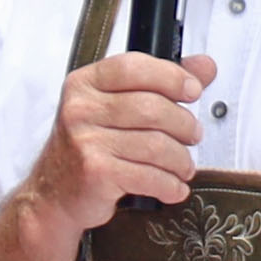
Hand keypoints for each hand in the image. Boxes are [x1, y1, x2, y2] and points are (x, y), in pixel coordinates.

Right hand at [23, 49, 208, 229]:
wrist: (54, 194)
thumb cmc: (90, 146)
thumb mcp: (116, 106)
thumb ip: (160, 83)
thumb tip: (205, 66)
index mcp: (85, 83)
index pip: (133, 67)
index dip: (171, 76)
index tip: (193, 90)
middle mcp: (81, 109)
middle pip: (152, 108)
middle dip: (184, 125)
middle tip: (193, 136)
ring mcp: (86, 141)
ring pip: (156, 145)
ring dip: (181, 160)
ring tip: (184, 166)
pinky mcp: (96, 173)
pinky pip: (149, 176)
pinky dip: (170, 185)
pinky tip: (174, 187)